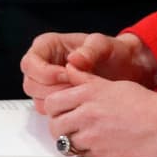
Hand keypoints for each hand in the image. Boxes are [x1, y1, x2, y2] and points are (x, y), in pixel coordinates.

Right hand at [22, 31, 156, 106]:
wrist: (126, 69)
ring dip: (58, 103)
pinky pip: (51, 111)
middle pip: (31, 84)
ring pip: (38, 100)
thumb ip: (90, 50)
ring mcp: (49, 84)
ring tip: (80, 97)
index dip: (45, 72)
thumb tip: (74, 60)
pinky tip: (80, 106)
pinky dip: (63, 111)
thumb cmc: (113, 53)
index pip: (30, 63)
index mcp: (47, 46)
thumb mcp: (104, 45)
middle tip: (75, 89)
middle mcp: (44, 65)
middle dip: (52, 90)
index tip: (66, 75)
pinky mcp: (57, 100)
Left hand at [40, 68, 156, 156]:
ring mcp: (93, 137)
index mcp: (88, 93)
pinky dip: (82, 154)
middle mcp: (87, 114)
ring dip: (69, 141)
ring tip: (81, 137)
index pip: (52, 102)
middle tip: (68, 126)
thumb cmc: (143, 103)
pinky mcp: (102, 156)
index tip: (60, 110)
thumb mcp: (112, 83)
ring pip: (64, 143)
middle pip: (54, 125)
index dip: (54, 108)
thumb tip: (69, 68)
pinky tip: (92, 148)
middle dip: (58, 126)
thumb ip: (86, 78)